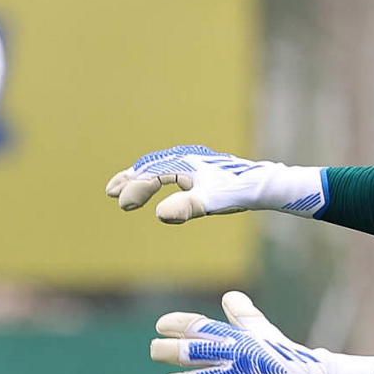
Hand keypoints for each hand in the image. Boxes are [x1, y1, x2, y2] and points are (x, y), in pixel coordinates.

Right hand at [105, 145, 325, 222]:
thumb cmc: (239, 193)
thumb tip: (159, 214)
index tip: (123, 205)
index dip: (136, 189)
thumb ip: (186, 207)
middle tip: (110, 192)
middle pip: (151, 167)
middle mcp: (185, 159)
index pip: (152, 176)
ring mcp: (192, 163)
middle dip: (131, 179)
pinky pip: (171, 170)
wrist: (264, 184)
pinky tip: (156, 185)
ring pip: (159, 167)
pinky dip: (157, 177)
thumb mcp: (213, 203)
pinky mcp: (199, 169)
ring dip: (141, 176)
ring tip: (124, 186)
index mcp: (184, 165)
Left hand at [150, 291, 373, 373]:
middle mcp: (230, 353)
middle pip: (188, 351)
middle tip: (157, 352)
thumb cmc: (278, 351)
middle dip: (165, 351)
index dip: (175, 323)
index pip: (196, 324)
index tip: (161, 326)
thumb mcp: (260, 329)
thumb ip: (242, 313)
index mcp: (231, 335)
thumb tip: (230, 296)